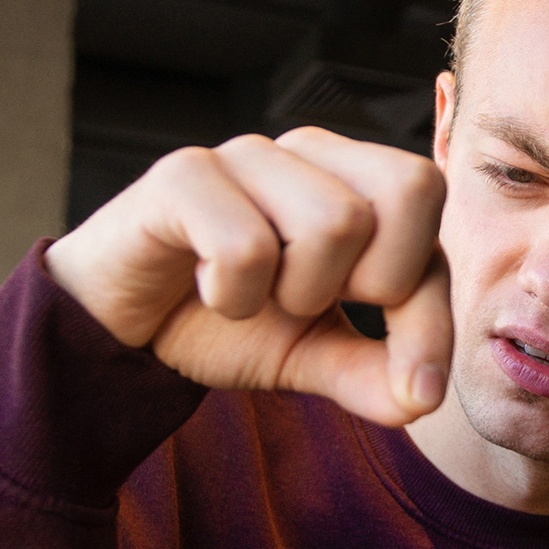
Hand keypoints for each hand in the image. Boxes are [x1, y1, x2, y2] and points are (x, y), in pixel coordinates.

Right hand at [43, 128, 451, 425]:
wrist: (115, 328)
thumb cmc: (214, 321)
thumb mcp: (306, 356)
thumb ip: (371, 372)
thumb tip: (423, 397)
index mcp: (351, 179)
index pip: (434, 213)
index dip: (431, 314)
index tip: (411, 387)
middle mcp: (305, 152)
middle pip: (411, 188)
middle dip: (377, 282)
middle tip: (312, 306)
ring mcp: (242, 156)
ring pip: (335, 222)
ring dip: (293, 295)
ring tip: (249, 299)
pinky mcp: (181, 177)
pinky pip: (247, 246)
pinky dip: (232, 296)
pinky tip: (205, 292)